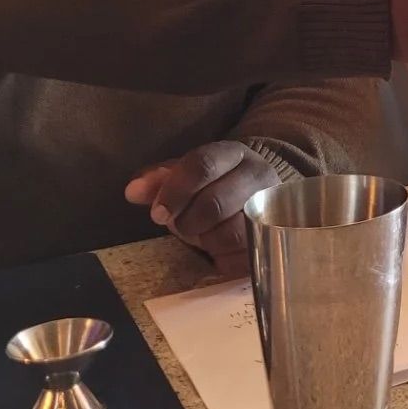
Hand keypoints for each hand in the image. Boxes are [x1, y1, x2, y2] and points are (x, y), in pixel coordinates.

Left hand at [123, 141, 279, 276]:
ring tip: (201, 234)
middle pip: (216, 202)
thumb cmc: (213, 185)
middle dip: (187, 221)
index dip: (174, 191)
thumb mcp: (185, 177)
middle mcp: (258, 174)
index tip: (157, 213)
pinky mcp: (274, 235)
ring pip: (231, 231)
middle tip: (179, 226)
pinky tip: (218, 247)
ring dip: (206, 238)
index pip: (202, 165)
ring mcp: (271, 205)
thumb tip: (132, 191)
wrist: (258, 194)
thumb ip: (158, 181)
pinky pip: (243, 254)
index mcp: (232, 154)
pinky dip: (223, 254)